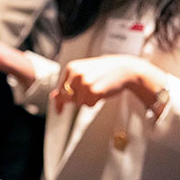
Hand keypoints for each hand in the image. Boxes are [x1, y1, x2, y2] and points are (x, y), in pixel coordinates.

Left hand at [52, 55, 166, 113]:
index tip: (58, 111)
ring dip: (89, 100)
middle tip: (93, 88)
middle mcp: (75, 74)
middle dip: (78, 99)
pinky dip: (95, 102)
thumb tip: (54, 96)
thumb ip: (69, 85)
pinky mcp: (92, 91)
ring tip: (99, 87)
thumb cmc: (105, 71)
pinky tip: (103, 91)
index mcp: (71, 68)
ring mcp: (83, 82)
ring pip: (79, 103)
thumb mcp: (84, 73)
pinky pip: (88, 105)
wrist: (125, 68)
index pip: (60, 90)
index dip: (59, 102)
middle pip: (69, 98)